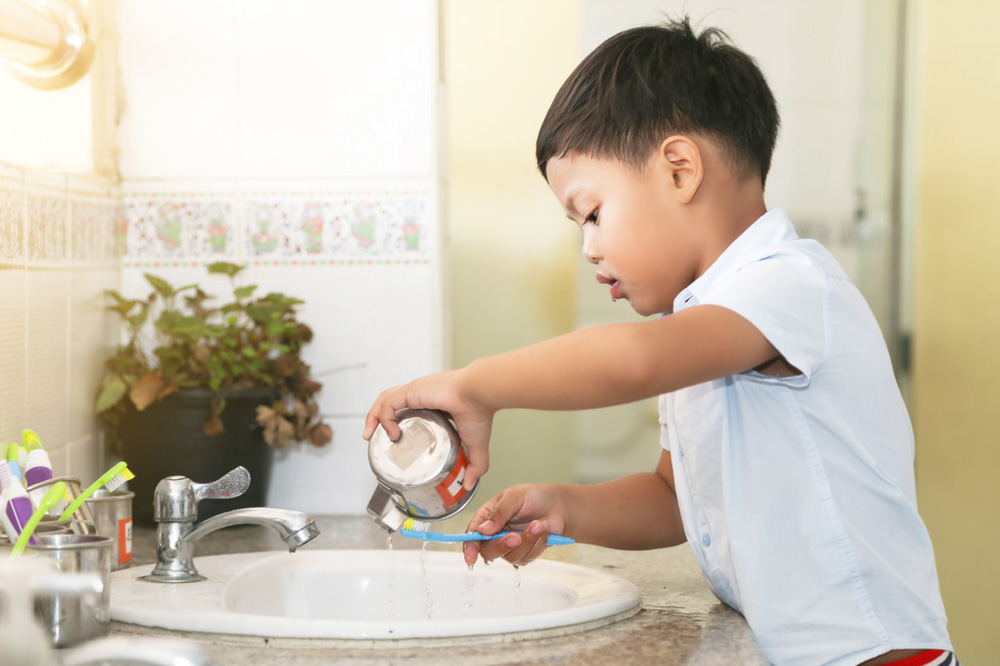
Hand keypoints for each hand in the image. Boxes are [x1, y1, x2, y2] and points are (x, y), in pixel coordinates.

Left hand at [362, 369, 494, 489]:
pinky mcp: (412, 390)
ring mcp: (415, 392)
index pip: (408, 408)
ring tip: (369, 434)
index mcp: (434, 404)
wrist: (481, 394)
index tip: (393, 438)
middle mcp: (422, 395)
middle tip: (372, 437)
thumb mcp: (475, 444)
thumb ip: (474, 464)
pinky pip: (389, 403)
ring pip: (385, 400)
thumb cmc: (479, 412)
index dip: (396, 421)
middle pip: (391, 402)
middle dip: (377, 419)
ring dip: (373, 416)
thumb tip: (470, 484)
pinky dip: (384, 417)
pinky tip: (391, 433)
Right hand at [463, 484, 567, 567]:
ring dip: (527, 541)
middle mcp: (495, 534)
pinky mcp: (525, 553)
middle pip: (489, 551)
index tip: (470, 557)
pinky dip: (537, 543)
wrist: (556, 505)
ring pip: (511, 556)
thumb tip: (483, 529)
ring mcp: (510, 545)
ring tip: (538, 524)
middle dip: (502, 546)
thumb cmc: (532, 497)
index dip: (470, 547)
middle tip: (516, 536)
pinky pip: (527, 557)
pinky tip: (543, 530)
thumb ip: (498, 512)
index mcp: (487, 517)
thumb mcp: (514, 497)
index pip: (473, 535)